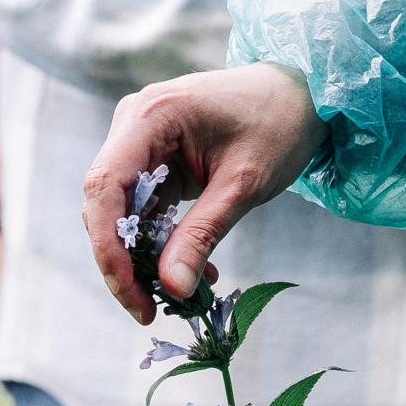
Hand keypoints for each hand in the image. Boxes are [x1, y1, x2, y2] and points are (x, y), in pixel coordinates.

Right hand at [82, 63, 328, 322]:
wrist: (300, 94)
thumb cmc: (278, 126)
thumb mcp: (243, 186)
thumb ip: (203, 235)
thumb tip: (173, 288)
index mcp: (149, 117)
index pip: (105, 189)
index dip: (109, 248)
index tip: (130, 293)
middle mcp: (133, 126)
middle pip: (105, 206)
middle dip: (122, 263)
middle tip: (147, 310)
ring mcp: (141, 143)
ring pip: (121, 215)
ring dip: (143, 259)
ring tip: (179, 296)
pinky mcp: (155, 161)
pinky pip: (144, 212)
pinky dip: (162, 245)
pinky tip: (193, 272)